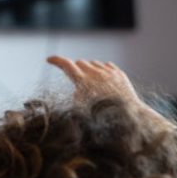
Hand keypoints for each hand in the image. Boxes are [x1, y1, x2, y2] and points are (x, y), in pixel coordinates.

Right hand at [47, 56, 174, 129]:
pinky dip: (101, 70)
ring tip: (90, 82)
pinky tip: (102, 80)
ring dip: (88, 69)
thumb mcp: (80, 108)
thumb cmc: (101, 116)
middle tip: (74, 78)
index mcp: (83, 82)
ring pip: (93, 63)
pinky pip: (106, 65)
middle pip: (79, 62)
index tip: (49, 59)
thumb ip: (75, 95)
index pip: (66, 65)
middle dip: (74, 68)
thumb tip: (77, 89)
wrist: (127, 117)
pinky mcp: (119, 74)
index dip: (56, 61)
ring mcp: (109, 72)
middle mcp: (96, 74)